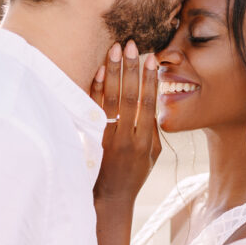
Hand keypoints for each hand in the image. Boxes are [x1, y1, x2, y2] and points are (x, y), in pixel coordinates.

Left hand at [90, 41, 161, 204]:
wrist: (109, 199)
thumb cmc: (134, 175)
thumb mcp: (152, 156)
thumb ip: (153, 131)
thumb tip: (152, 104)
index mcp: (145, 141)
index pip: (149, 104)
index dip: (151, 80)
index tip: (152, 58)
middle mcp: (127, 138)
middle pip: (130, 97)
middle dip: (131, 69)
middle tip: (131, 45)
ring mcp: (108, 138)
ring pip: (111, 99)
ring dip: (114, 72)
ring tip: (115, 49)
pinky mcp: (92, 139)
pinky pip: (94, 109)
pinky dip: (97, 89)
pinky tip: (100, 71)